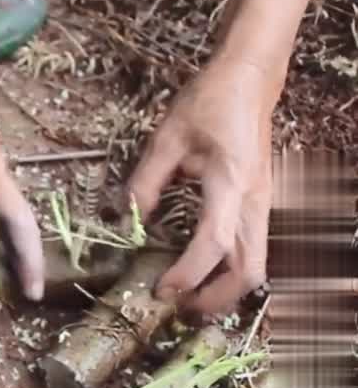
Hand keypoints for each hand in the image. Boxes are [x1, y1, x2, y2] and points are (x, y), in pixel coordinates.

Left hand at [127, 57, 275, 315]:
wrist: (249, 80)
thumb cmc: (209, 102)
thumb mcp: (166, 137)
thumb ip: (146, 181)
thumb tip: (127, 219)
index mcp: (231, 183)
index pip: (214, 243)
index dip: (188, 273)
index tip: (161, 290)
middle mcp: (254, 201)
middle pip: (249, 269)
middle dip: (216, 297)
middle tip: (176, 307)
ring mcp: (261, 205)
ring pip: (255, 264)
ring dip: (224, 290)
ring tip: (185, 299)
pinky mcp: (257, 205)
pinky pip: (250, 250)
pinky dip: (229, 271)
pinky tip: (199, 275)